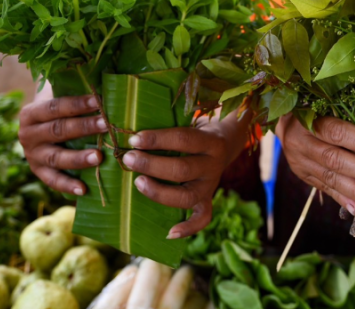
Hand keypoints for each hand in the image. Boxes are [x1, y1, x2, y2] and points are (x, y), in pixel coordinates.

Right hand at [18, 95, 106, 195]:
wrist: (38, 129)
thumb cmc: (59, 110)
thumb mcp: (58, 98)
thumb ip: (74, 92)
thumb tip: (106, 85)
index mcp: (31, 113)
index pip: (55, 107)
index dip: (77, 104)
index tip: (99, 101)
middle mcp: (27, 134)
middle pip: (58, 130)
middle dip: (84, 127)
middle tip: (106, 125)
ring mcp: (32, 155)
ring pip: (57, 157)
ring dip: (78, 158)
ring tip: (99, 157)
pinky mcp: (38, 172)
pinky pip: (52, 180)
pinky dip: (67, 185)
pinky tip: (83, 189)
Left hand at [121, 119, 233, 238]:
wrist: (225, 142)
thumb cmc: (194, 131)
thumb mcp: (188, 122)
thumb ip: (167, 126)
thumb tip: (133, 135)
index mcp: (211, 141)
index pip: (183, 139)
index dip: (157, 140)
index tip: (134, 139)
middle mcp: (213, 165)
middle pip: (182, 169)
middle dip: (152, 165)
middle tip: (129, 159)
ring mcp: (211, 186)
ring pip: (187, 196)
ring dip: (159, 192)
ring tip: (138, 183)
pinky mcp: (208, 201)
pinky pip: (202, 219)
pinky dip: (188, 228)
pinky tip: (169, 233)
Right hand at [275, 114, 354, 216]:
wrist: (285, 122)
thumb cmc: (316, 110)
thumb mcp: (328, 106)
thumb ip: (351, 120)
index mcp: (309, 120)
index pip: (337, 132)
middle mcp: (301, 143)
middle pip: (334, 159)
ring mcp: (300, 161)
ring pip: (330, 178)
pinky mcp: (303, 175)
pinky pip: (325, 189)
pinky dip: (343, 199)